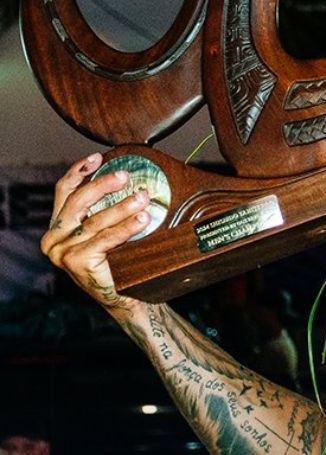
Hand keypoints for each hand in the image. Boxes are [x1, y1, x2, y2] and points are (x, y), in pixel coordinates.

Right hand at [40, 153, 150, 312]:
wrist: (125, 296)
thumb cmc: (118, 261)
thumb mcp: (107, 230)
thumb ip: (105, 209)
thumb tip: (126, 178)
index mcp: (58, 227)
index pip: (64, 192)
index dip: (78, 172)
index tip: (96, 158)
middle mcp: (54, 239)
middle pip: (77, 202)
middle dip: (102, 185)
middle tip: (125, 176)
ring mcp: (63, 252)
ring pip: (95, 221)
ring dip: (121, 206)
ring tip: (142, 197)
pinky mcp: (77, 263)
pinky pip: (105, 239)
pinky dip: (125, 227)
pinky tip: (142, 219)